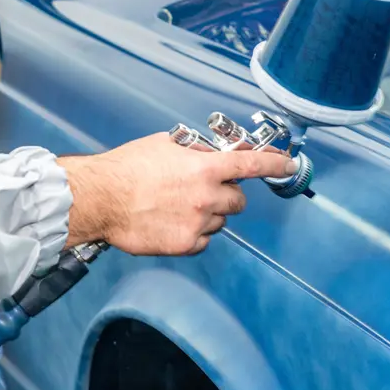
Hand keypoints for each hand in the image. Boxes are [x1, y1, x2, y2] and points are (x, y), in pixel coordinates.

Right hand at [58, 132, 297, 255]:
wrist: (100, 199)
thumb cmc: (127, 169)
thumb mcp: (165, 145)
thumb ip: (196, 152)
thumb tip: (214, 153)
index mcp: (205, 168)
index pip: (252, 165)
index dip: (275, 164)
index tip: (288, 165)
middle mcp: (207, 196)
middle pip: (238, 200)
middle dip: (227, 194)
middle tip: (204, 190)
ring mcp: (198, 223)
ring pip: (221, 220)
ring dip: (209, 214)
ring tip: (178, 206)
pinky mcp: (186, 244)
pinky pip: (204, 240)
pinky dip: (196, 233)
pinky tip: (173, 222)